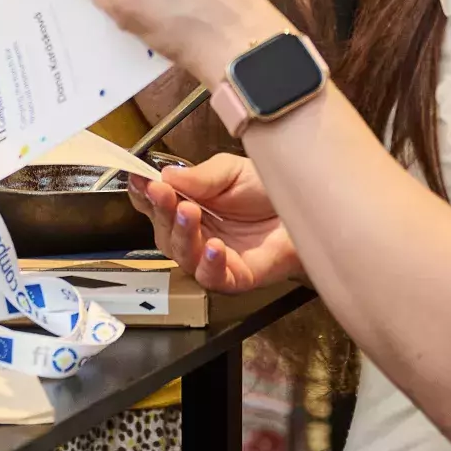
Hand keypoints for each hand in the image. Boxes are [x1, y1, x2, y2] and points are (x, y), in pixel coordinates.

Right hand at [126, 154, 298, 291]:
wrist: (310, 210)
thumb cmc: (270, 192)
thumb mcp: (232, 172)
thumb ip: (200, 177)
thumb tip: (166, 176)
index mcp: (188, 204)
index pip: (155, 203)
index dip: (143, 193)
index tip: (140, 180)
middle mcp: (195, 234)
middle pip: (163, 230)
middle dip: (161, 211)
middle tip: (163, 193)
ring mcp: (213, 258)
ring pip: (183, 256)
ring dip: (182, 234)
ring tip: (190, 212)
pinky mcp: (236, 278)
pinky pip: (213, 278)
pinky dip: (210, 265)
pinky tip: (214, 247)